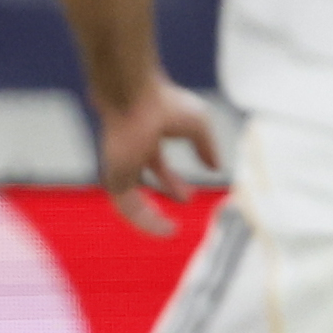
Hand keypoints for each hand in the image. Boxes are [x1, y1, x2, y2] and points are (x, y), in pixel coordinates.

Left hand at [94, 77, 222, 235]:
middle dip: (164, 195)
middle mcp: (130, 155)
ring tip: (170, 231)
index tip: (190, 195)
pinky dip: (146, 222)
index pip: (156, 166)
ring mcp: (121, 168)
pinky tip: (165, 229)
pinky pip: (128, 209)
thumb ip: (207, 147)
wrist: (135, 102)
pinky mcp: (115, 179)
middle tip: (184, 205)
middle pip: (144, 182)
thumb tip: (216, 167)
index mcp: (145, 139)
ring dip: (150, 218)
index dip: (172, 183)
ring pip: (132, 201)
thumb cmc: (164, 104)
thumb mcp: (199, 126)